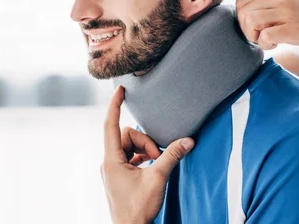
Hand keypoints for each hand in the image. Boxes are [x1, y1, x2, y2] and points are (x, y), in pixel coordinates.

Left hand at [101, 86, 194, 223]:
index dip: (115, 105)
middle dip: (145, 142)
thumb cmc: (139, 208)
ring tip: (156, 163)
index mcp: (112, 160)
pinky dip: (142, 156)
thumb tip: (188, 140)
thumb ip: (172, 156)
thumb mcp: (158, 178)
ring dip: (145, 150)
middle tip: (158, 157)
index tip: (119, 89)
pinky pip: (130, 156)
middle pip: (127, 136)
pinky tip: (152, 165)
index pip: (111, 125)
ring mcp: (113, 170)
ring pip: (129, 146)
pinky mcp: (119, 176)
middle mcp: (109, 162)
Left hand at [236, 0, 298, 50]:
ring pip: (249, 22)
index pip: (241, 2)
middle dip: (246, 30)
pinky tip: (277, 45)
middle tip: (261, 37)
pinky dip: (265, 45)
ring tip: (269, 40)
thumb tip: (243, 16)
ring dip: (254, 37)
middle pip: (242, 13)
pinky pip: (265, 36)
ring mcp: (287, 11)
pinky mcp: (294, 28)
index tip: (256, 28)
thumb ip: (269, 3)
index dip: (242, 19)